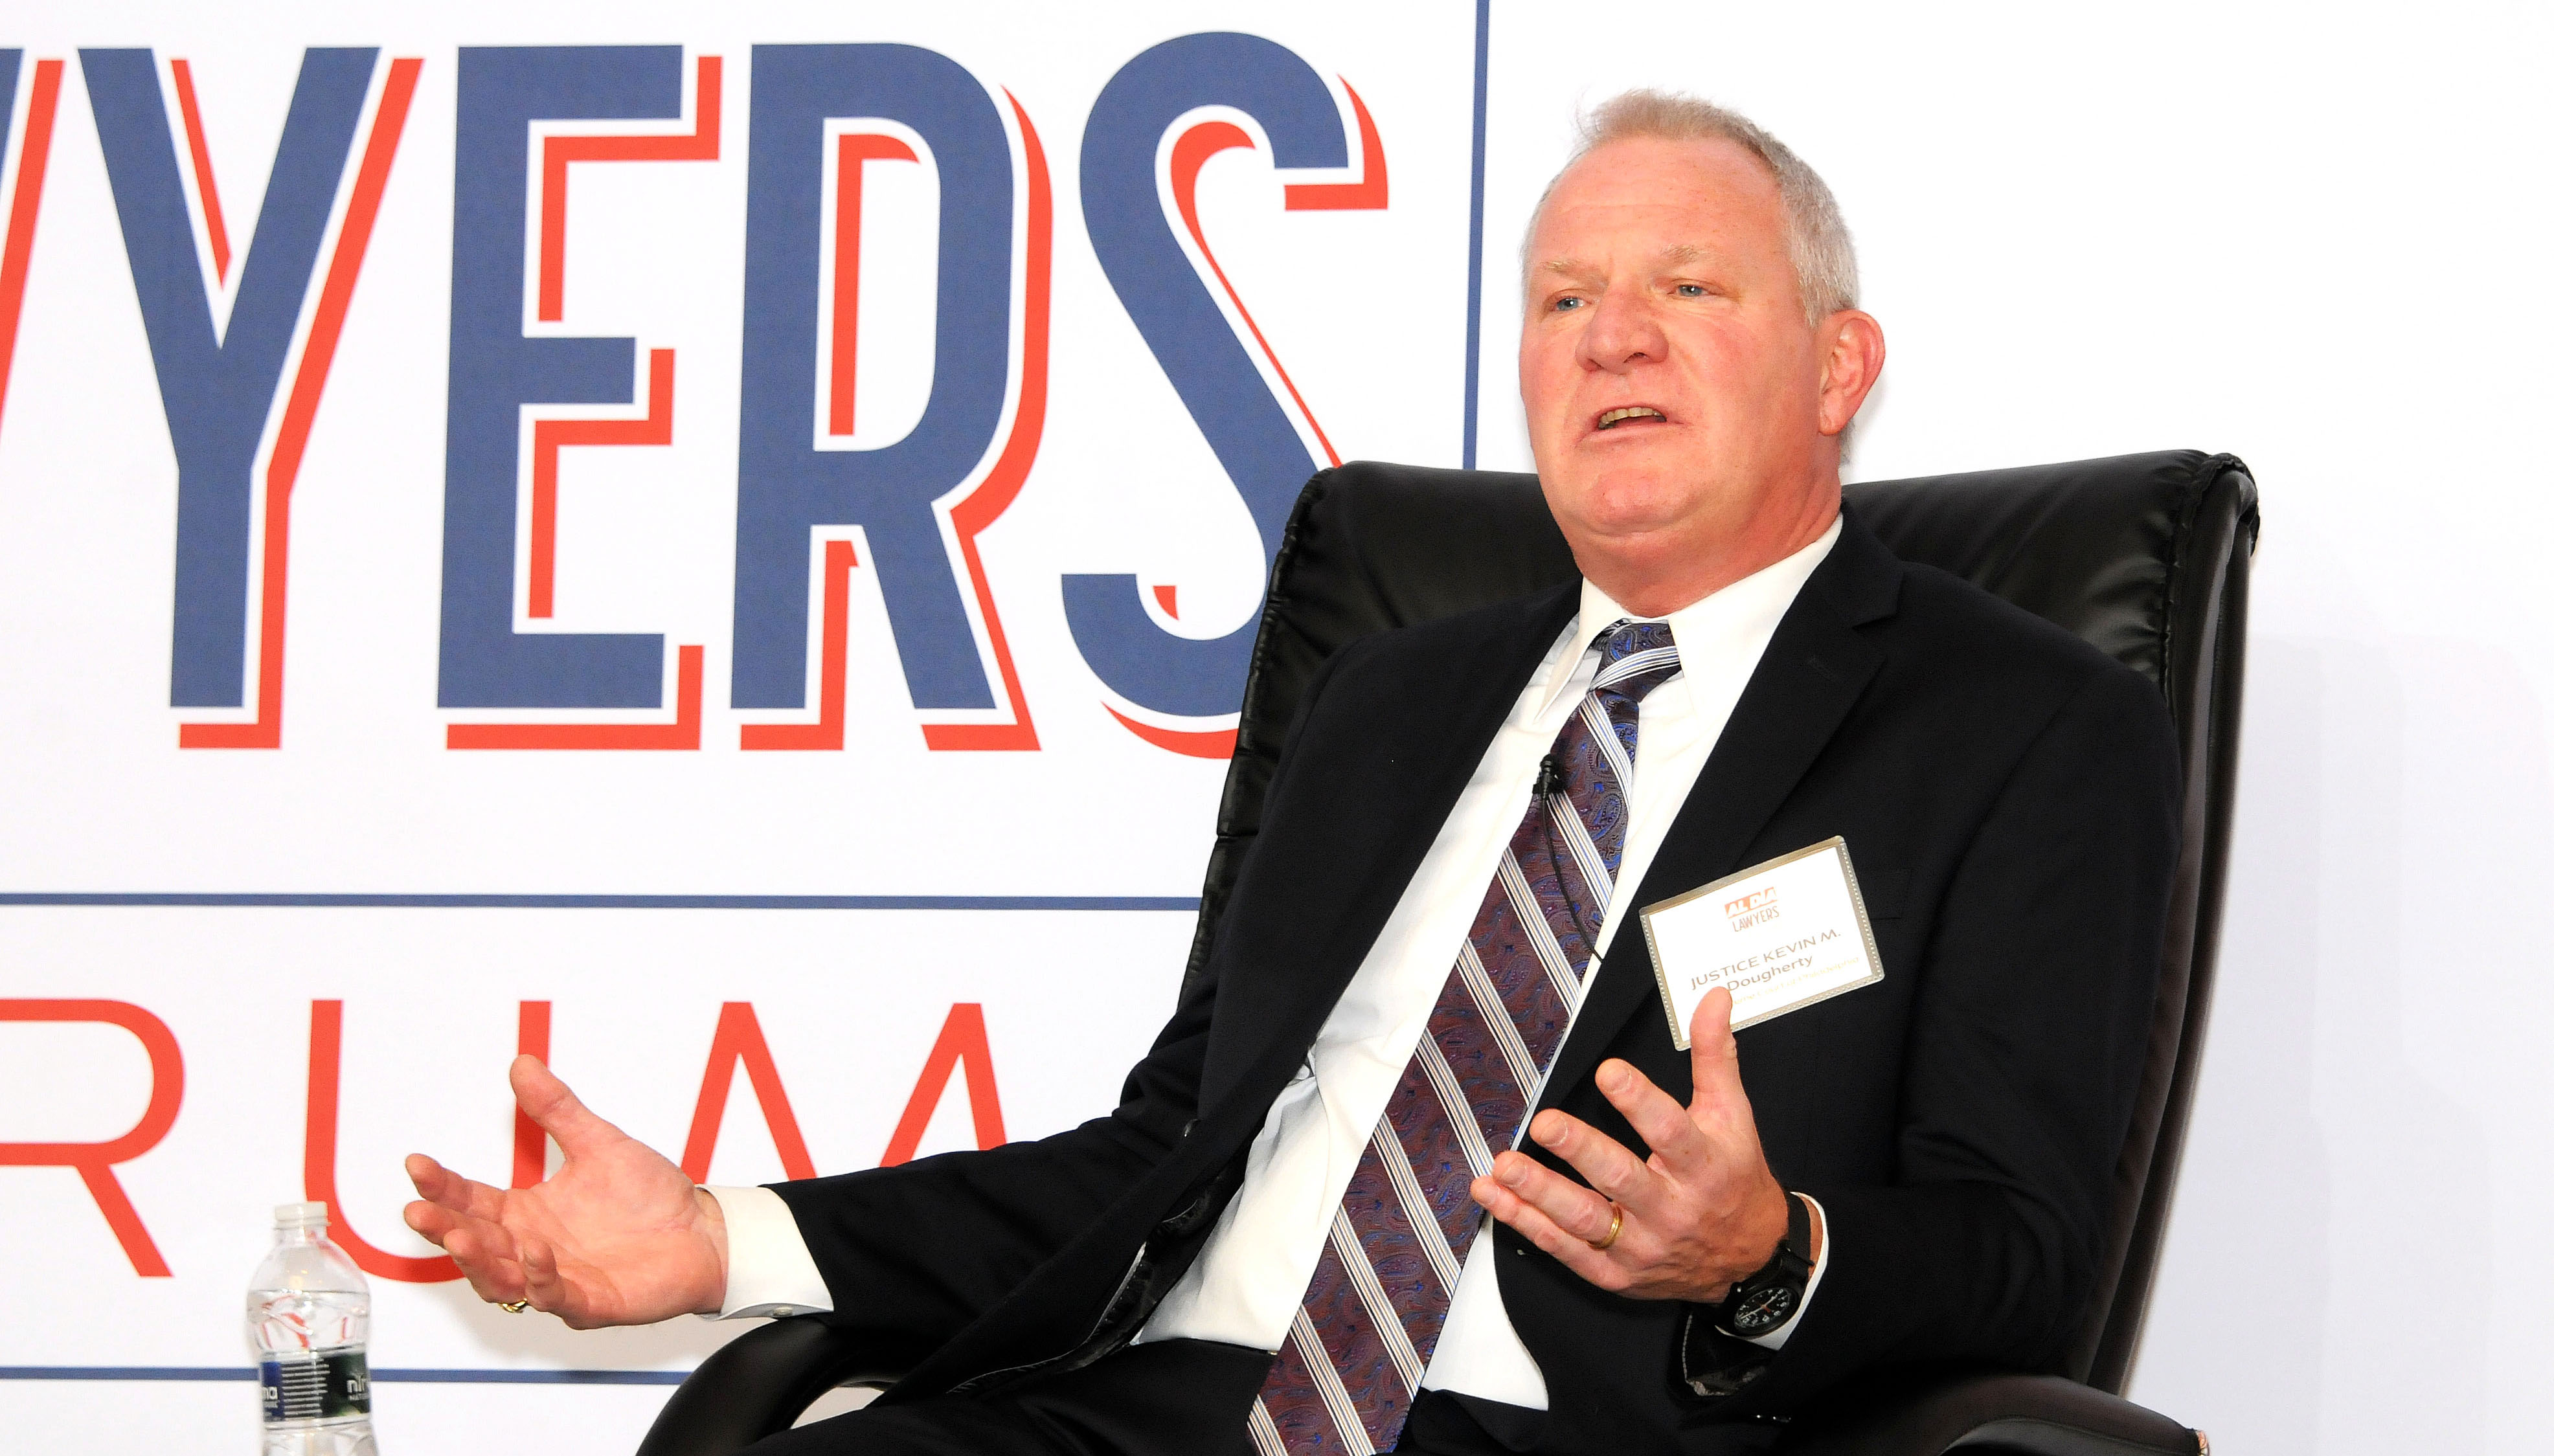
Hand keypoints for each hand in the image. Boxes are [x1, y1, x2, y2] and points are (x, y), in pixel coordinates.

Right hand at [404, 1055, 728, 1327]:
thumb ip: (557, 1110)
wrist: (702, 1232)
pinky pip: (555, 1297)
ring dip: (478, 1261)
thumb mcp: (598, 1143)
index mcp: (526, 1214)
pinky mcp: (590, 1302)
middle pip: (474, 1242)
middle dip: (443, 1227)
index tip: (417, 1164)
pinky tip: (535, 1252)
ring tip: (459, 1236)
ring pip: (502, 1279)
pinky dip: (541, 1277)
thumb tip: (522, 1064)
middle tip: (419, 1210)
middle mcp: (532, 1249)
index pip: (470, 1201)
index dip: (441, 1186)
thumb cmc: (650, 1197)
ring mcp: (557, 1280)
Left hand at [1469, 988, 1814, 1302]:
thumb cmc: (1734, 1179)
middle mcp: (1672, 1209)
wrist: (1749, 1261)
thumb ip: (1715, 1056)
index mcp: (1703, 1166)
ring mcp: (1642, 1245)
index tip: (1609, 1072)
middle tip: (1546, 1124)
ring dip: (1539, 1193)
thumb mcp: (1732, 1116)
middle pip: (1622, 1179)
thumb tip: (1713, 998)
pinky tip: (1495, 1195)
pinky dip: (1526, 1223)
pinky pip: (1566, 1250)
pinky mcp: (1616, 1273)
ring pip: (1586, 1220)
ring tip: (1503, 1165)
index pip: (1670, 1131)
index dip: (1639, 1101)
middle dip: (1580, 1151)